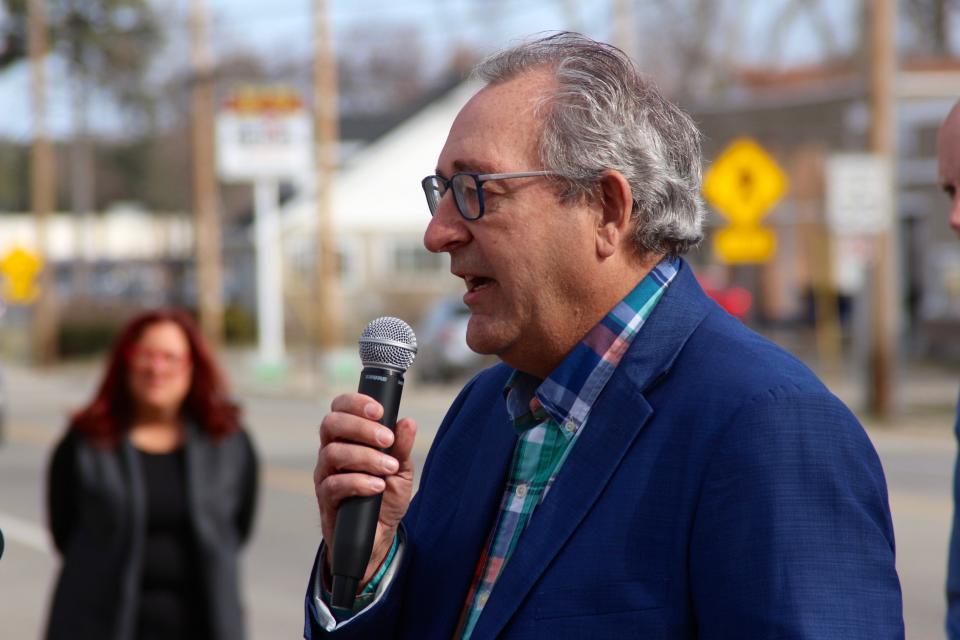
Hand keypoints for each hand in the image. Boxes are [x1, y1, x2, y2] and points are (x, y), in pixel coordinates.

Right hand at [314, 393, 416, 584]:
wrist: (379, 536)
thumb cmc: (386, 496)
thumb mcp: (401, 470)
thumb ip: (402, 446)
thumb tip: (408, 422)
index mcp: (348, 437)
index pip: (340, 408)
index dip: (355, 403)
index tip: (379, 410)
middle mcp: (331, 451)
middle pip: (331, 424)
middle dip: (360, 427)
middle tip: (387, 439)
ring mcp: (325, 475)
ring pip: (332, 453)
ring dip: (365, 457)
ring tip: (389, 468)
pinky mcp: (325, 499)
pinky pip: (334, 484)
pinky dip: (358, 482)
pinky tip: (377, 486)